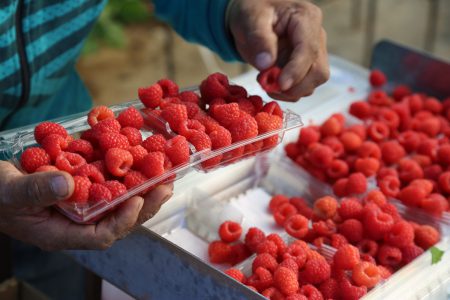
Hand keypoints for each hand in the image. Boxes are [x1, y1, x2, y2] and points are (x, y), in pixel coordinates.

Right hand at [0, 161, 171, 250]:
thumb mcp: (10, 192)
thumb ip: (36, 190)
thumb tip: (67, 184)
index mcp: (61, 233)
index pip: (100, 236)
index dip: (122, 221)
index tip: (137, 201)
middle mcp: (77, 224)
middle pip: (119, 221)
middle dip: (145, 206)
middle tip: (166, 187)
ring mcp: (82, 208)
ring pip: (119, 205)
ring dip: (143, 191)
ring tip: (164, 176)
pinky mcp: (84, 191)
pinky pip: (110, 188)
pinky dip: (127, 177)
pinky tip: (141, 161)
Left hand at [228, 0, 328, 100]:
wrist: (253, 17)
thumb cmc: (254, 11)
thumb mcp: (251, 19)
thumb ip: (259, 39)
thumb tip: (266, 65)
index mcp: (306, 18)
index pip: (309, 50)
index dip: (297, 71)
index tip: (281, 84)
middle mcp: (316, 37)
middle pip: (318, 71)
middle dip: (295, 86)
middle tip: (268, 86)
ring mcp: (313, 54)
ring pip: (313, 83)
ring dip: (290, 91)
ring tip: (266, 81)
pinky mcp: (305, 68)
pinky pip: (303, 88)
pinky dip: (287, 93)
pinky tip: (271, 83)